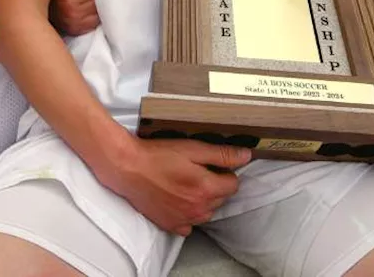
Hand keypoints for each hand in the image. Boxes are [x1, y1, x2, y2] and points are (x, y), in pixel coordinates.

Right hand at [97, 138, 249, 235]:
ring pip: (206, 213)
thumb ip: (221, 154)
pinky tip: (178, 201)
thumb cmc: (158, 155)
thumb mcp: (193, 148)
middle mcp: (198, 209)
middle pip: (221, 199)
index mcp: (207, 189)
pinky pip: (189, 225)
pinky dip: (188, 215)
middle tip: (196, 171)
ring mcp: (184, 219)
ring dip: (203, 201)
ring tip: (187, 184)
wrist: (127, 168)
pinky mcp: (170, 225)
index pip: (233, 185)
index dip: (225, 172)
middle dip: (215, 185)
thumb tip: (246, 156)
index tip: (211, 165)